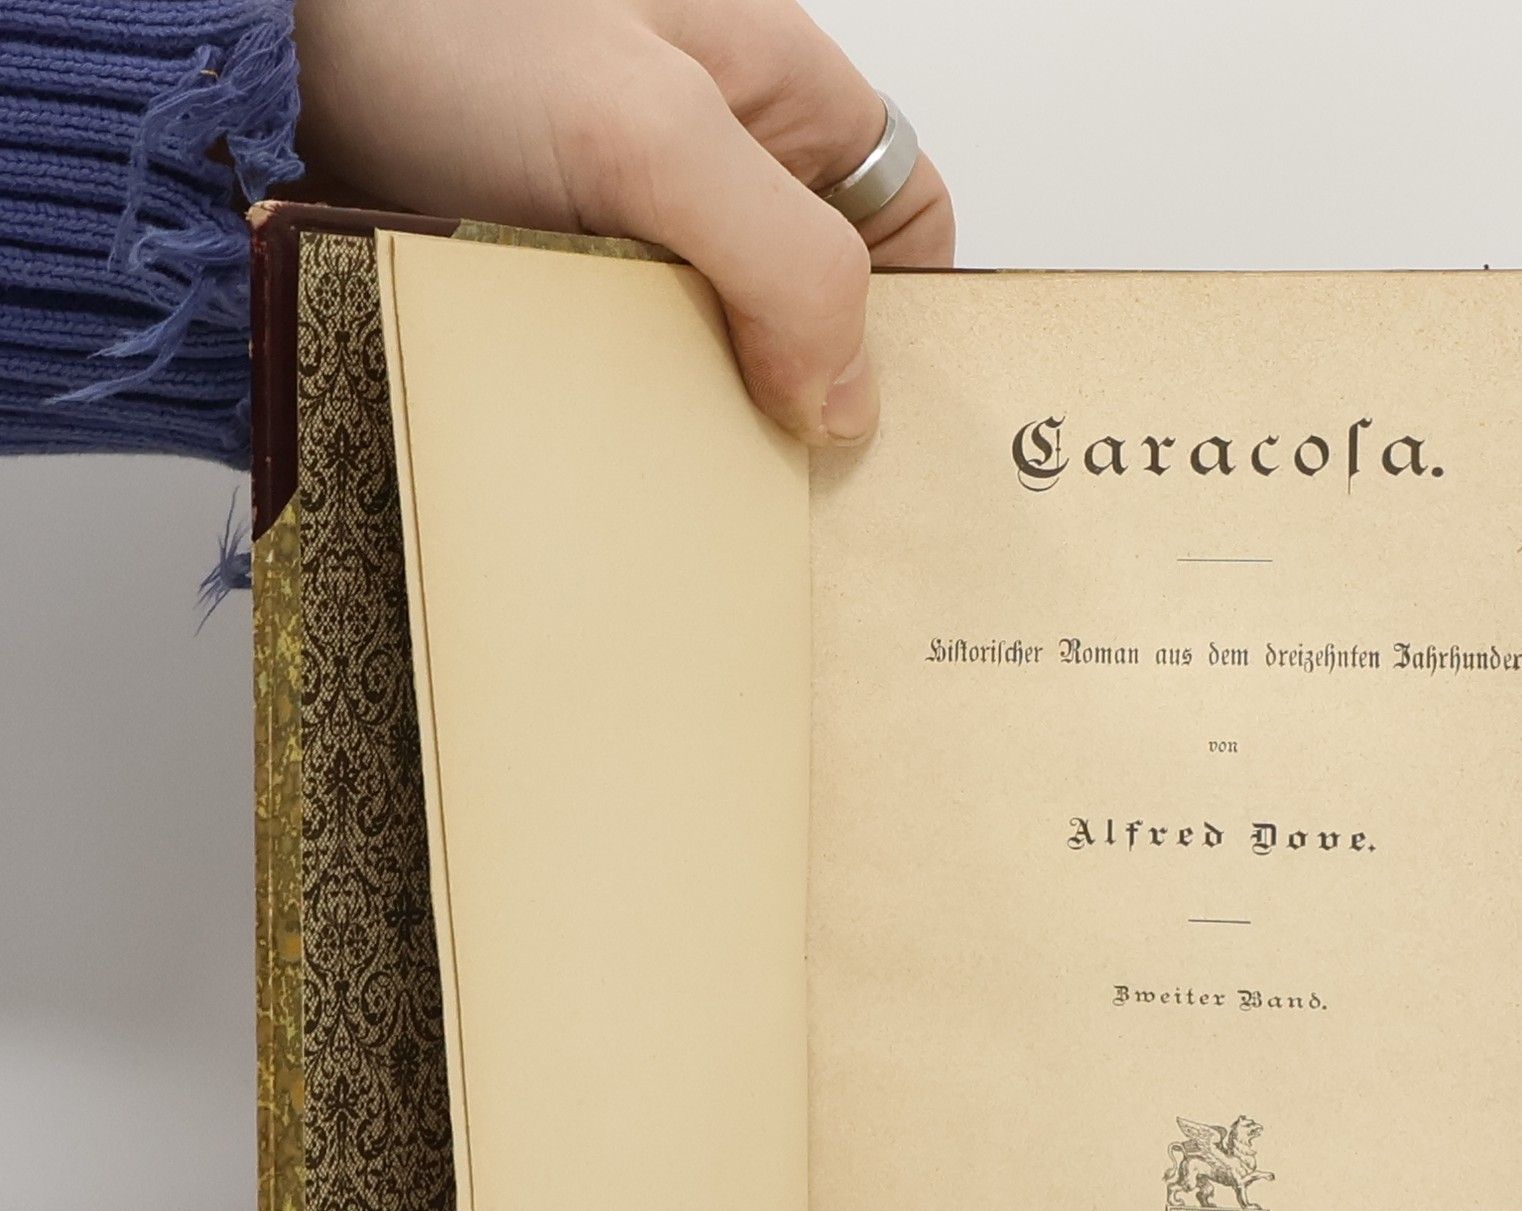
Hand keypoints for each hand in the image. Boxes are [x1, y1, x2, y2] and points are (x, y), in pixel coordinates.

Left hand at [292, 0, 955, 443]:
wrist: (251, 37)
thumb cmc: (440, 22)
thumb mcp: (647, 134)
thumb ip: (783, 259)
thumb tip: (847, 402)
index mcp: (776, 94)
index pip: (905, 222)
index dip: (916, 320)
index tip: (888, 426)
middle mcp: (710, 160)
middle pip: (807, 306)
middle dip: (804, 400)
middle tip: (789, 495)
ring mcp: (621, 220)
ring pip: (709, 351)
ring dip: (701, 422)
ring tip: (693, 497)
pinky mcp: (538, 270)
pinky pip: (611, 366)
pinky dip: (613, 418)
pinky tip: (603, 463)